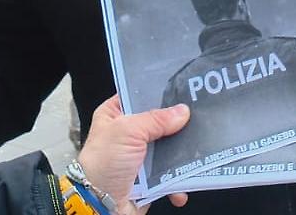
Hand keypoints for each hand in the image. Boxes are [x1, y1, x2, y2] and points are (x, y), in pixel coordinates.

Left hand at [76, 96, 190, 212]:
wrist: (99, 205)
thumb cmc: (102, 164)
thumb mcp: (127, 131)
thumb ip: (156, 119)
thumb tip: (182, 112)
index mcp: (115, 114)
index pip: (139, 96)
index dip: (159, 94)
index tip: (182, 92)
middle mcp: (127, 134)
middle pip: (160, 124)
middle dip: (177, 128)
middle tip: (196, 122)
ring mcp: (140, 158)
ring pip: (169, 151)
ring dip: (181, 158)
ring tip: (195, 157)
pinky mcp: (149, 179)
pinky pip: (171, 176)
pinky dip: (178, 182)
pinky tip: (180, 186)